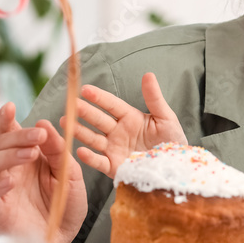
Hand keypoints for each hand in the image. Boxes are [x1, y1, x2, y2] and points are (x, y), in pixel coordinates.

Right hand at [0, 102, 88, 242]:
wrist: (61, 241)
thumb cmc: (64, 208)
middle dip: (18, 135)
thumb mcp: (71, 176)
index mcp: (27, 157)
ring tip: (31, 154)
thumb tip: (45, 123)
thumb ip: (59, 152)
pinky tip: (12, 180)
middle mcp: (10, 169)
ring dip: (10, 154)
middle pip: (1, 142)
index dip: (6, 118)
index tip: (11, 106)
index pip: (10, 132)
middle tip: (38, 135)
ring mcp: (1, 188)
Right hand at [62, 72, 186, 178]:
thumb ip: (154, 98)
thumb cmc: (172, 141)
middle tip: (71, 104)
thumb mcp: (166, 118)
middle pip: (98, 120)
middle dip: (84, 112)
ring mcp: (114, 150)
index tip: (85, 89)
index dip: (99, 97)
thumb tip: (148, 74)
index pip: (111, 105)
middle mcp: (118, 132)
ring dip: (79, 131)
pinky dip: (90, 158)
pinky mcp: (115, 167)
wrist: (177, 168)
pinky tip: (80, 151)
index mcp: (129, 118)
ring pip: (94, 139)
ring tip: (66, 123)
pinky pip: (100, 162)